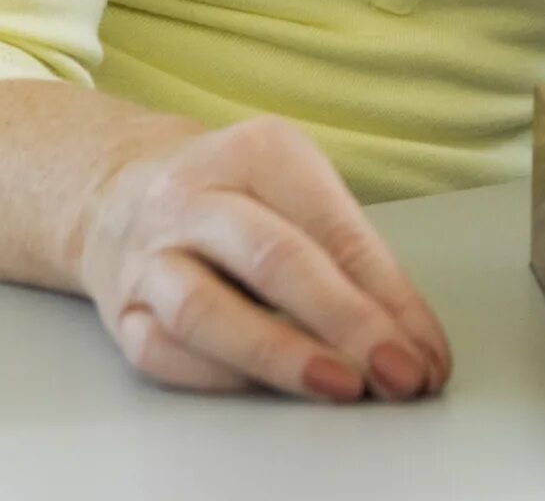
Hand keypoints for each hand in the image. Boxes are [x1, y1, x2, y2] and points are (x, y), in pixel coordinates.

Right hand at [76, 116, 452, 401]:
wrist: (120, 192)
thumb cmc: (238, 196)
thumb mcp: (301, 191)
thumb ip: (353, 257)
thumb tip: (412, 340)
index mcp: (259, 153)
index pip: (334, 228)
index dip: (388, 296)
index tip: (425, 350)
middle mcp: (194, 198)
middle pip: (274, 259)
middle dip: (345, 321)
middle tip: (397, 370)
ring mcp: (148, 255)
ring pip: (204, 310)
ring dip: (280, 355)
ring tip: (341, 386)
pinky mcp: (119, 309)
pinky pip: (164, 351)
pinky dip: (221, 377)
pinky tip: (270, 392)